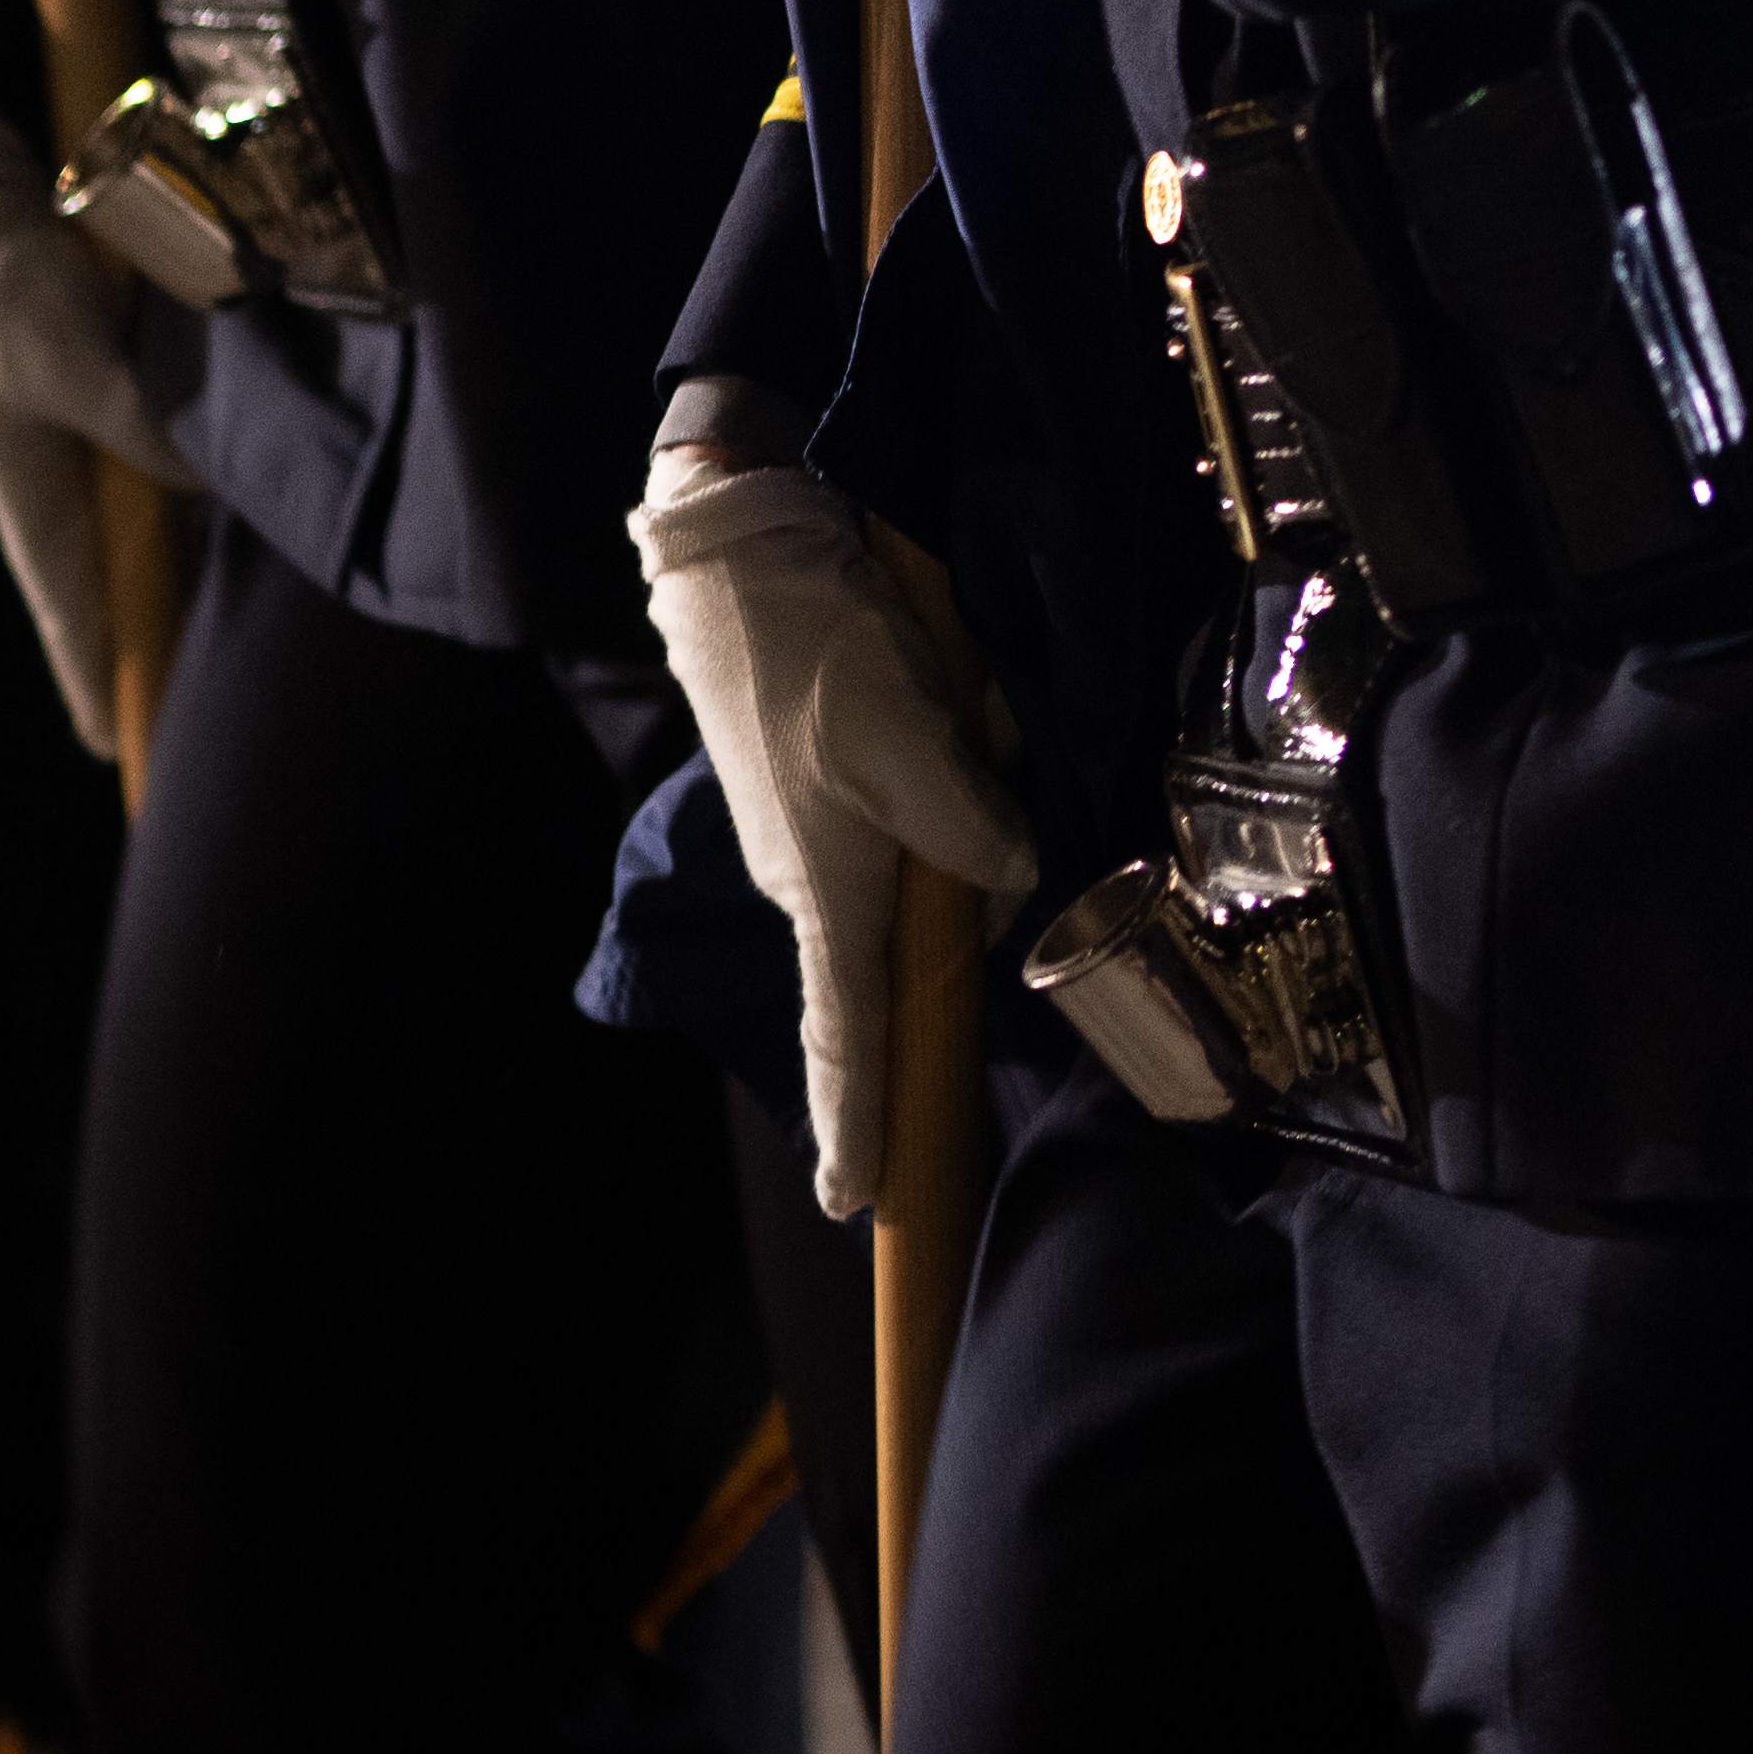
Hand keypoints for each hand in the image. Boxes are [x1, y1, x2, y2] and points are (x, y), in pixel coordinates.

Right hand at [0, 80, 201, 762]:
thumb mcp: (55, 343)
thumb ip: (140, 418)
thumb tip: (215, 484)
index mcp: (23, 467)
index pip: (67, 597)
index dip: (95, 671)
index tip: (118, 749)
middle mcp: (60, 436)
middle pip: (126, 549)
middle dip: (163, 613)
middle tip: (209, 686)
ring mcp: (91, 382)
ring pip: (162, 479)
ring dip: (200, 527)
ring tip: (252, 594)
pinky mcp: (121, 328)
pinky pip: (183, 404)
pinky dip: (217, 437)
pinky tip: (267, 459)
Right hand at [632, 435, 1035, 1219]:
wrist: (736, 550)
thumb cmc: (812, 651)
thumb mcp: (907, 736)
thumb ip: (967, 820)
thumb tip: (1016, 879)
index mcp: (827, 889)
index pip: (844, 1034)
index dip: (857, 1119)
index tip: (855, 1203)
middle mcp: (819, 876)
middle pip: (893, 956)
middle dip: (938, 964)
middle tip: (970, 998)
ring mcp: (821, 827)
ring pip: (917, 864)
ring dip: (955, 822)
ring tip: (957, 737)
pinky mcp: (831, 774)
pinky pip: (910, 804)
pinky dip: (945, 779)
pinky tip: (960, 707)